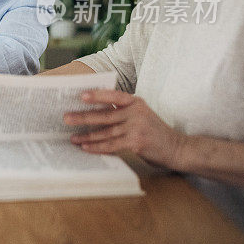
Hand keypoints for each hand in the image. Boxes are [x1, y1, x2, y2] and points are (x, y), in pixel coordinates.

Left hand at [64, 90, 185, 166]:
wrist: (177, 148)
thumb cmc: (154, 131)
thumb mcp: (141, 114)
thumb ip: (122, 111)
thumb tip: (94, 112)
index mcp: (136, 102)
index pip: (113, 95)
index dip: (97, 95)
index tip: (80, 95)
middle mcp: (135, 113)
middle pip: (104, 114)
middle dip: (83, 117)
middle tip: (66, 118)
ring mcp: (136, 128)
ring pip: (105, 131)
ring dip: (86, 135)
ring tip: (72, 137)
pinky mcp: (136, 143)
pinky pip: (111, 145)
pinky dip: (97, 147)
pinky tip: (85, 147)